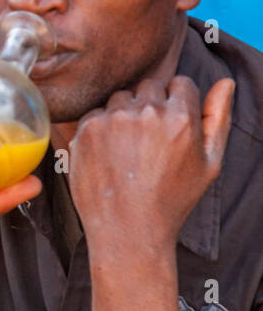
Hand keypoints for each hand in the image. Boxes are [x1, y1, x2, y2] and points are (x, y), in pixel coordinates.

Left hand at [69, 76, 233, 310]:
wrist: (128, 229)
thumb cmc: (173, 199)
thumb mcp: (209, 162)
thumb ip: (217, 117)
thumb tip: (225, 82)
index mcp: (180, 116)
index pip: (180, 83)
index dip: (176, 103)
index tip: (169, 125)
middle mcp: (145, 111)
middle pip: (148, 87)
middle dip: (150, 106)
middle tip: (148, 141)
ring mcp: (112, 119)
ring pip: (119, 98)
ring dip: (123, 114)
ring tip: (128, 150)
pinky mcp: (86, 128)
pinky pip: (95, 113)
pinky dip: (100, 128)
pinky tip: (108, 155)